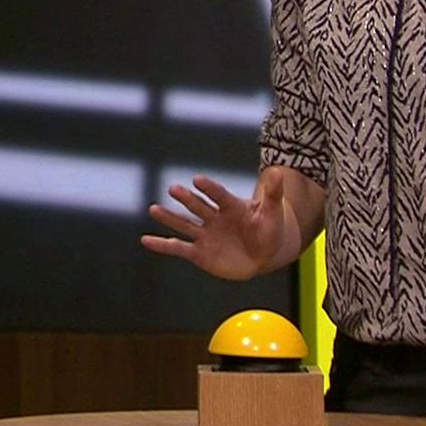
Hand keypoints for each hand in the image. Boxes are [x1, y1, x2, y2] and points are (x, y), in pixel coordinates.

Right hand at [142, 169, 288, 281]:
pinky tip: (146, 240)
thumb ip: (273, 193)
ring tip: (153, 209)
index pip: (218, 194)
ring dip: (169, 217)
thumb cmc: (268, 229)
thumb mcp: (273, 212)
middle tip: (174, 189)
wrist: (262, 254)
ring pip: (184, 224)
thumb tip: (279, 170)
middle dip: (186, 198)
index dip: (208, 188)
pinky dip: (162, 245)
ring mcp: (204, 234)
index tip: (197, 180)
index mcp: (230, 206)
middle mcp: (213, 217)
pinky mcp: (199, 252)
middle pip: (198, 206)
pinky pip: (178, 248)